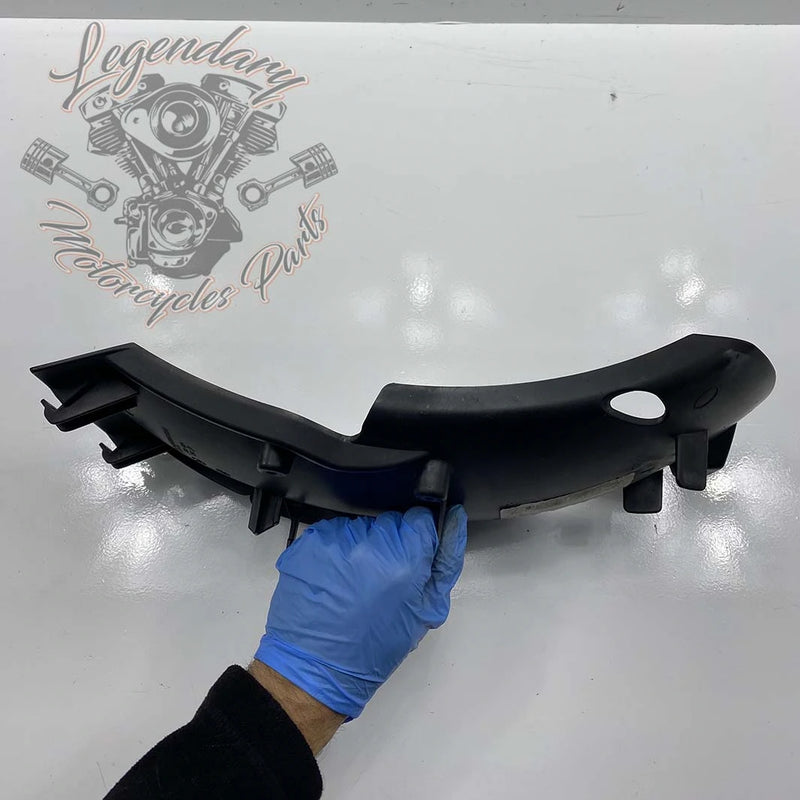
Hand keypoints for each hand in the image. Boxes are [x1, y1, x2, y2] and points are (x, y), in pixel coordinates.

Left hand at [254, 506, 467, 719]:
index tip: (410, 558)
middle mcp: (368, 544)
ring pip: (361, 527)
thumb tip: (454, 520)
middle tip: (381, 579)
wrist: (316, 668)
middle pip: (390, 522)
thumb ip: (446, 563)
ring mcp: (335, 541)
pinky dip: (337, 551)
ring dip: (363, 547)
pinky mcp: (309, 543)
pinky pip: (332, 534)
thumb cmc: (374, 648)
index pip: (419, 519)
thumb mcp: (424, 612)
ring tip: (354, 583)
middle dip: (391, 544)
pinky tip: (334, 580)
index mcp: (403, 561)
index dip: (418, 538)